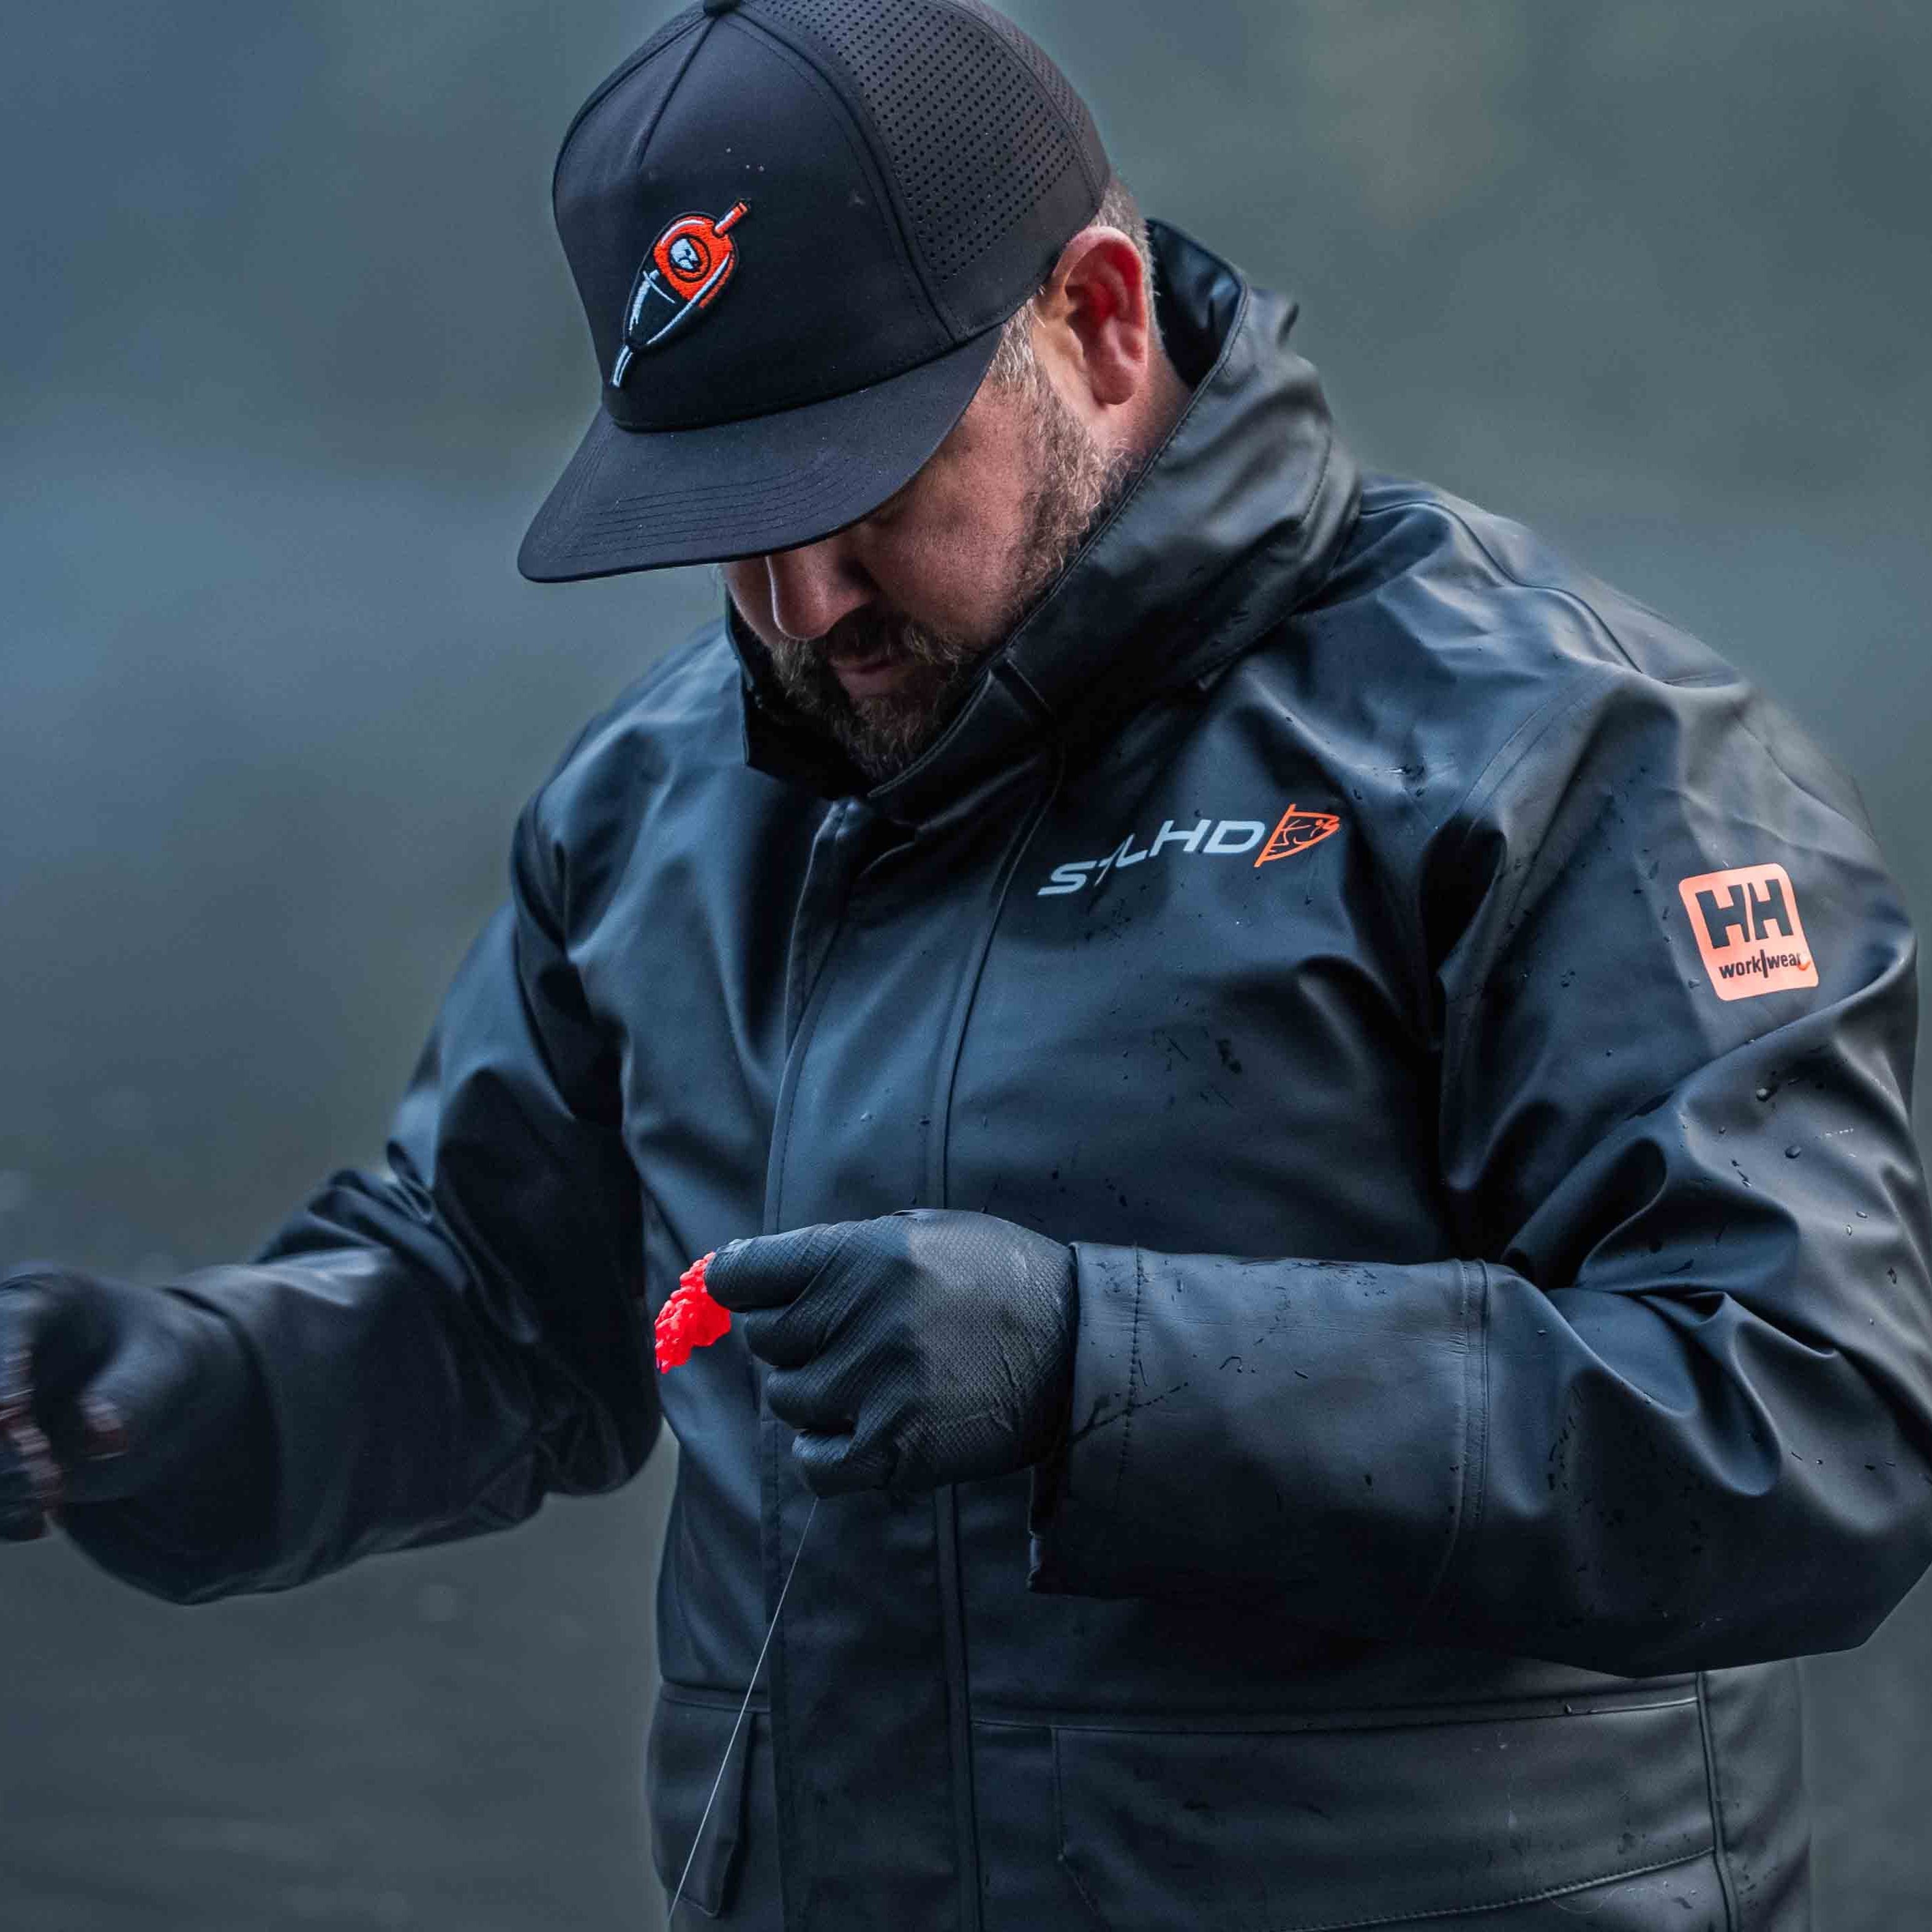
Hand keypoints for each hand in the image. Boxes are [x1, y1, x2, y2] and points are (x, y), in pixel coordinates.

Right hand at [0, 1269, 256, 1540]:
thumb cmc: (161, 1358)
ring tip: (47, 1503)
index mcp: (35, 1297)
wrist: (153, 1386)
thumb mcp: (170, 1363)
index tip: (11, 1423)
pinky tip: (35, 1522)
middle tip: (46, 1483)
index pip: (2, 1330)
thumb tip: (103, 1437)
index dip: (1, 1381)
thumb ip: (132, 1395)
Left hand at [705, 1210, 1076, 1497]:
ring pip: (789, 1399)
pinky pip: (814, 1462)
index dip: (737, 1284)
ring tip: (874, 1379)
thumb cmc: (999, 1279)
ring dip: (818, 1394)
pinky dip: (825, 1452)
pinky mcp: (897, 1448)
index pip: (746, 1274)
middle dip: (797, 1339)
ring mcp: (879, 1385)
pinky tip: (858, 1431)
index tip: (743, 1291)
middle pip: (767, 1340)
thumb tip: (750, 1273)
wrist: (1078, 1347)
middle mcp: (864, 1315)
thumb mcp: (925, 1231)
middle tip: (847, 1337)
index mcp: (865, 1252)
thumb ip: (841, 1251)